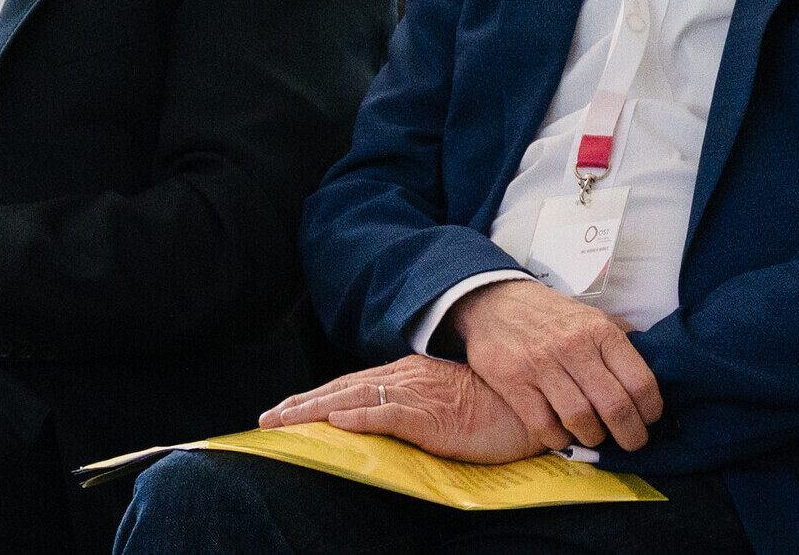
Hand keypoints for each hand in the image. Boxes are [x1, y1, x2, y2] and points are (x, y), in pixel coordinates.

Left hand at [261, 354, 544, 463]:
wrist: (532, 405)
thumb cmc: (494, 409)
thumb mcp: (444, 405)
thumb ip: (413, 409)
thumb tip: (380, 422)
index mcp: (408, 375)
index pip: (350, 386)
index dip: (314, 397)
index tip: (284, 409)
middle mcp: (406, 378)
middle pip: (341, 389)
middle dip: (300, 404)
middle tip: (266, 419)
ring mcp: (418, 394)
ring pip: (353, 399)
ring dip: (314, 410)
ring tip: (282, 422)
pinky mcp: (432, 416)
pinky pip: (388, 415)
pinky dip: (359, 417)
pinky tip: (335, 422)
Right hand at [443, 279, 663, 451]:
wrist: (494, 302)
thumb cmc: (552, 317)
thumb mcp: (592, 316)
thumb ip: (620, 342)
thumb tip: (653, 372)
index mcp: (600, 331)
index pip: (640, 381)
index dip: (651, 411)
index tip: (650, 421)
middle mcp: (573, 346)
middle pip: (615, 406)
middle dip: (630, 435)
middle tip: (632, 443)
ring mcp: (541, 365)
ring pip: (580, 419)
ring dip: (593, 437)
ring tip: (595, 436)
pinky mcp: (513, 382)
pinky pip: (544, 426)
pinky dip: (559, 440)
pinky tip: (563, 436)